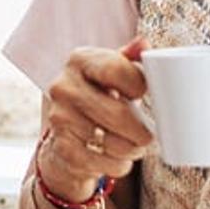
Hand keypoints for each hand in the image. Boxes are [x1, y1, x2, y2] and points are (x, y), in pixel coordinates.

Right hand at [39, 40, 151, 200]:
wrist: (64, 132)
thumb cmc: (97, 94)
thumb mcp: (109, 70)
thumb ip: (128, 58)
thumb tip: (144, 44)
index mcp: (79, 60)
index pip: (117, 70)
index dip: (139, 85)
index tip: (143, 95)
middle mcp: (63, 87)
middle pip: (119, 114)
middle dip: (143, 130)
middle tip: (149, 134)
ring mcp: (60, 119)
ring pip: (116, 144)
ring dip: (133, 150)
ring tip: (135, 145)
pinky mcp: (63, 149)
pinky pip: (106, 164)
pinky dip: (120, 164)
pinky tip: (117, 157)